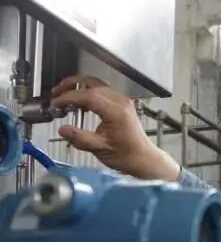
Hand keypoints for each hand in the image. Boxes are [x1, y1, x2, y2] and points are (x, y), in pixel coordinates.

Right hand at [52, 75, 180, 180]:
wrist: (143, 159)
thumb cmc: (126, 155)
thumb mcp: (100, 148)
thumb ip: (80, 138)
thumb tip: (62, 129)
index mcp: (116, 111)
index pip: (88, 96)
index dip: (68, 97)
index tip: (55, 103)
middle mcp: (120, 102)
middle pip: (92, 83)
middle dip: (71, 85)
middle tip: (56, 93)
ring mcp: (123, 101)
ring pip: (97, 84)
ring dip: (79, 87)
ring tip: (64, 96)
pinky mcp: (122, 104)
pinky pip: (102, 91)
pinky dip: (88, 92)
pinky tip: (78, 103)